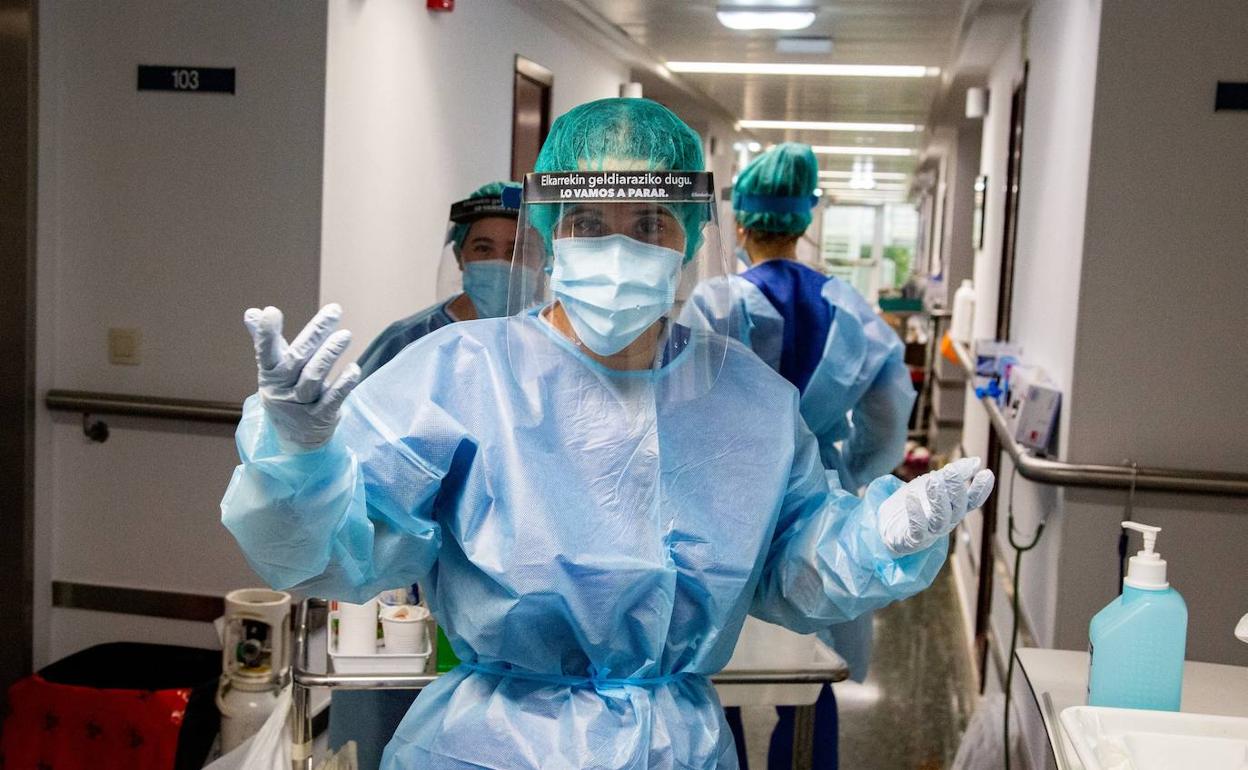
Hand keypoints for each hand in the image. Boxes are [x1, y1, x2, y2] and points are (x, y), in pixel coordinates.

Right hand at [244, 303, 359, 450]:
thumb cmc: (287, 394)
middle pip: (297, 359)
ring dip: (330, 355)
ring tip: (346, 335)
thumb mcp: (274, 370)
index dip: (266, 334)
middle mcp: (282, 390)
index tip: (271, 312)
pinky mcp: (320, 418)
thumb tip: (253, 311)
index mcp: (270, 375)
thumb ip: (267, 341)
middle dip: (315, 333)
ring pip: (314, 377)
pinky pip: (333, 399)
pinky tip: (354, 369)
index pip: (265, 352)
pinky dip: (343, 384)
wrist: (295, 439)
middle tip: (334, 310)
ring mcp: (301, 405)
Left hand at [878, 457, 994, 554]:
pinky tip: (911, 496)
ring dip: (939, 500)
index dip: (981, 490)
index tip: (987, 473)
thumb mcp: (932, 483)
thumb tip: (976, 461)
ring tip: (933, 480)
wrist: (885, 525)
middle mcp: (945, 522)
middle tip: (950, 470)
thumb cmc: (914, 503)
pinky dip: (916, 514)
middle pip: (957, 509)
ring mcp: (929, 533)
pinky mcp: (912, 540)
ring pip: (941, 519)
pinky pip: (917, 530)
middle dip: (955, 489)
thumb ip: (954, 474)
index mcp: (952, 509)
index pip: (971, 501)